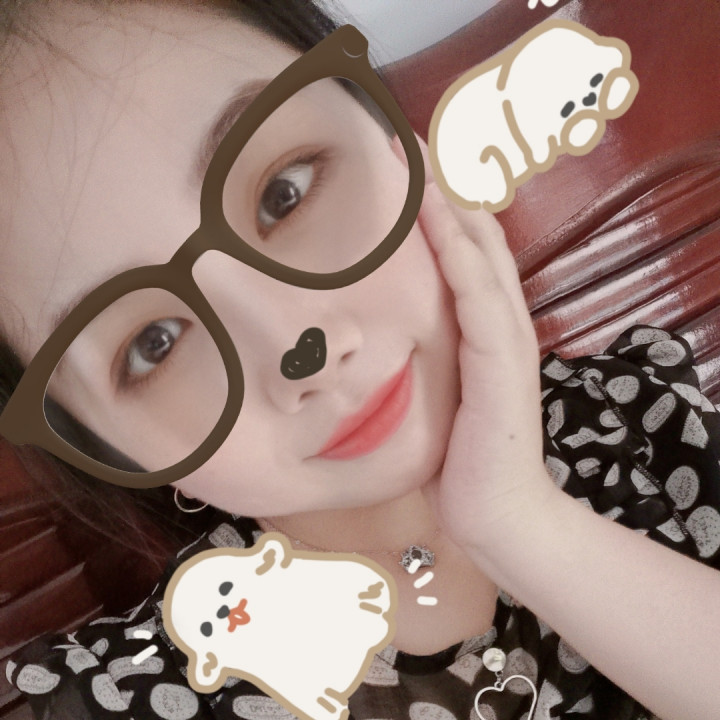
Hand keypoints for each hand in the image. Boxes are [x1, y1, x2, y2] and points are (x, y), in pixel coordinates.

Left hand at [419, 161, 554, 553]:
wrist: (497, 510)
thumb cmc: (459, 454)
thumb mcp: (433, 388)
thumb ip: (415, 352)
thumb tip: (362, 332)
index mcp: (481, 320)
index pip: (462, 244)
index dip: (435, 199)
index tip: (399, 158)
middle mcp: (500, 318)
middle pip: (475, 232)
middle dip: (442, 183)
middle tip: (405, 136)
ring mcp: (507, 338)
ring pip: (480, 253)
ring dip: (450, 203)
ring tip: (419, 158)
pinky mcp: (503, 364)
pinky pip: (481, 299)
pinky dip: (462, 256)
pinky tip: (440, 221)